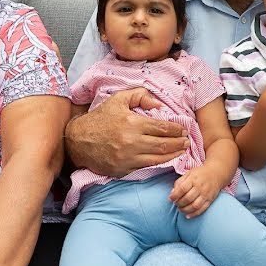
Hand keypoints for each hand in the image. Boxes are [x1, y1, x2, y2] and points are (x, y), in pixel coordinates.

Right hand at [64, 87, 188, 176]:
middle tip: (187, 141)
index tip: (183, 129)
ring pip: (157, 159)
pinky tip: (164, 159)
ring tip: (181, 151)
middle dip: (178, 143)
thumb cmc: (101, 117)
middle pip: (163, 145)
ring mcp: (127, 158)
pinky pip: (144, 167)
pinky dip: (157, 163)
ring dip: (172, 155)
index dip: (176, 130)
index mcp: (132, 123)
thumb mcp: (118, 99)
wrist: (78, 140)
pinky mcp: (122, 170)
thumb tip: (159, 105)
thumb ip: (140, 95)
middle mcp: (131, 142)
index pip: (162, 128)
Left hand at [168, 166, 222, 217]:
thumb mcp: (189, 173)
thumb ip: (180, 182)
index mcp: (193, 179)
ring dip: (185, 210)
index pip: (182, 188)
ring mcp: (206, 194)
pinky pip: (202, 209)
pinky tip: (187, 215)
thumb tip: (172, 193)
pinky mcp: (210, 200)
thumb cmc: (200, 173)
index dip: (175, 195)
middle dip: (179, 203)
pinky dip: (194, 214)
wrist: (216, 174)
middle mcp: (200, 187)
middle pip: (188, 198)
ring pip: (194, 205)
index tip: (170, 199)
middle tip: (176, 204)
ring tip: (180, 209)